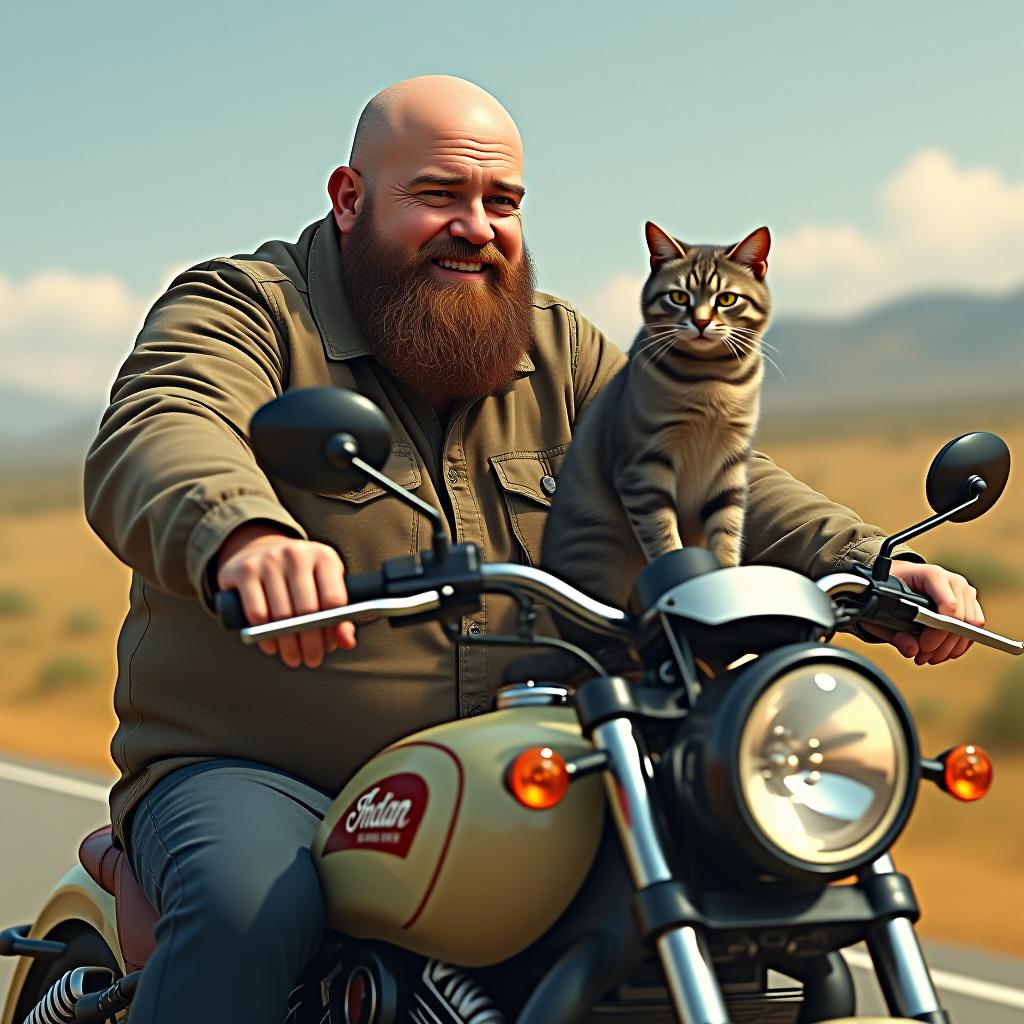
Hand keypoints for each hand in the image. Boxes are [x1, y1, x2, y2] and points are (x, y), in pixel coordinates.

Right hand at [215, 522, 356, 668]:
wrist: (259, 552)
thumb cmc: (300, 578)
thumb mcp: (324, 587)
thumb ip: (340, 616)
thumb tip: (347, 642)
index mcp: (324, 557)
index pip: (334, 599)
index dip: (332, 629)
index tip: (329, 647)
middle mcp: (297, 554)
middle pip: (308, 610)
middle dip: (311, 642)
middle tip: (312, 660)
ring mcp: (269, 560)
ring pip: (282, 615)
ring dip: (288, 644)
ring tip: (294, 658)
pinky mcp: (245, 571)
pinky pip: (257, 614)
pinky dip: (265, 636)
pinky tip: (272, 646)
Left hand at [863, 561, 984, 665]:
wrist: (898, 579)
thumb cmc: (891, 589)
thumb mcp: (884, 609)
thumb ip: (895, 632)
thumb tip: (911, 649)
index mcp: (932, 575)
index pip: (949, 605)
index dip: (938, 631)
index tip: (923, 645)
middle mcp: (952, 581)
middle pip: (962, 620)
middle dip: (942, 644)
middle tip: (922, 655)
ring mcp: (964, 592)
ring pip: (971, 628)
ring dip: (950, 648)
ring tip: (928, 655)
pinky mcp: (969, 604)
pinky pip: (973, 630)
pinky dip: (957, 645)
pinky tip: (940, 651)